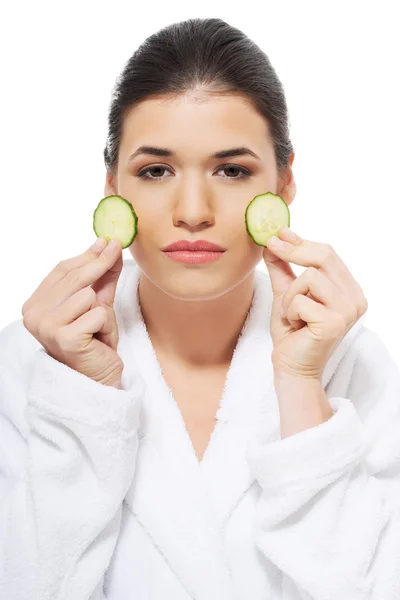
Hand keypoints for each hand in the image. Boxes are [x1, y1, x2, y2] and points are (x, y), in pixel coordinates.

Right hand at [22, 237, 124, 387]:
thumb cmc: (94, 340)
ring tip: (98, 328)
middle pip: (74, 278)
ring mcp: (47, 327)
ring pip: (88, 295)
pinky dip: (106, 325)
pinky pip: (98, 313)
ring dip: (103, 310)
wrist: (98, 377)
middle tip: (116, 248)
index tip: (106, 241)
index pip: (61, 270)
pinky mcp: (66, 339)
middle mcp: (34, 315)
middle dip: (100, 263)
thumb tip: (107, 244)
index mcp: (35, 304)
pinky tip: (99, 339)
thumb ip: (101, 276)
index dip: (86, 255)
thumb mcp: (98, 302)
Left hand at [263, 227, 367, 381]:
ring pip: (310, 277)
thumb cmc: (292, 333)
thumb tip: (276, 239)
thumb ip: (284, 268)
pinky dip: (289, 311)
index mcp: (348, 289)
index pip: (328, 254)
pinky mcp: (334, 323)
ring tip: (291, 314)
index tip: (280, 233)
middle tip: (271, 245)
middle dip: (293, 251)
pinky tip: (295, 326)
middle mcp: (355, 298)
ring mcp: (348, 311)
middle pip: (324, 257)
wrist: (291, 367)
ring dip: (290, 295)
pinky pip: (301, 299)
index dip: (302, 241)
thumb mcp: (286, 293)